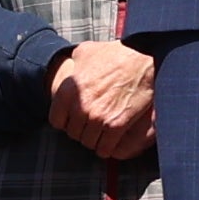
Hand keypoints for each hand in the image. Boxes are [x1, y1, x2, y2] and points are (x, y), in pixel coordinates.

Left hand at [48, 40, 159, 159]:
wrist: (141, 58)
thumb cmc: (115, 54)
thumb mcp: (86, 52)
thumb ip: (72, 63)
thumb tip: (70, 65)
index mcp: (68, 91)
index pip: (56, 121)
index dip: (66, 121)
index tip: (73, 119)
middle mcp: (81, 107)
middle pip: (74, 134)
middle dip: (82, 131)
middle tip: (91, 125)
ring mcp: (98, 118)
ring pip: (89, 143)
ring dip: (95, 140)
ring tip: (101, 133)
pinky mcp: (116, 125)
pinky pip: (105, 148)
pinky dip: (107, 147)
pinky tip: (110, 140)